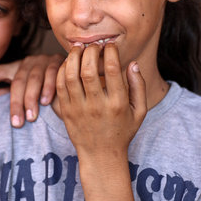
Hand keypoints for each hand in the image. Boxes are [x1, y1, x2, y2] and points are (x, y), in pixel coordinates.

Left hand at [0, 53, 63, 126]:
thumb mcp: (20, 95)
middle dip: (16, 103)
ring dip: (32, 99)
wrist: (73, 81)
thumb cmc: (43, 91)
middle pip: (16, 82)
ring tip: (31, 117)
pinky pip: (52, 76)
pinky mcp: (59, 63)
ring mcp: (43, 61)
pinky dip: (48, 90)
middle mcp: (27, 63)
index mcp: (15, 69)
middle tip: (16, 123)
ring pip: (33, 80)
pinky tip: (47, 101)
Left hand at [56, 42, 146, 162]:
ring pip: (71, 75)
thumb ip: (139, 86)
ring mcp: (79, 108)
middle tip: (93, 45)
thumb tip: (132, 63)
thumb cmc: (122, 131)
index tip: (110, 45)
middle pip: (88, 69)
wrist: (101, 155)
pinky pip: (60, 85)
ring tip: (79, 49)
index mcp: (117, 103)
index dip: (110, 51)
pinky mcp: (66, 111)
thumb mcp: (140, 111)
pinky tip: (69, 62)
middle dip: (90, 51)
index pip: (112, 69)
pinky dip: (63, 69)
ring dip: (73, 57)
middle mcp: (97, 105)